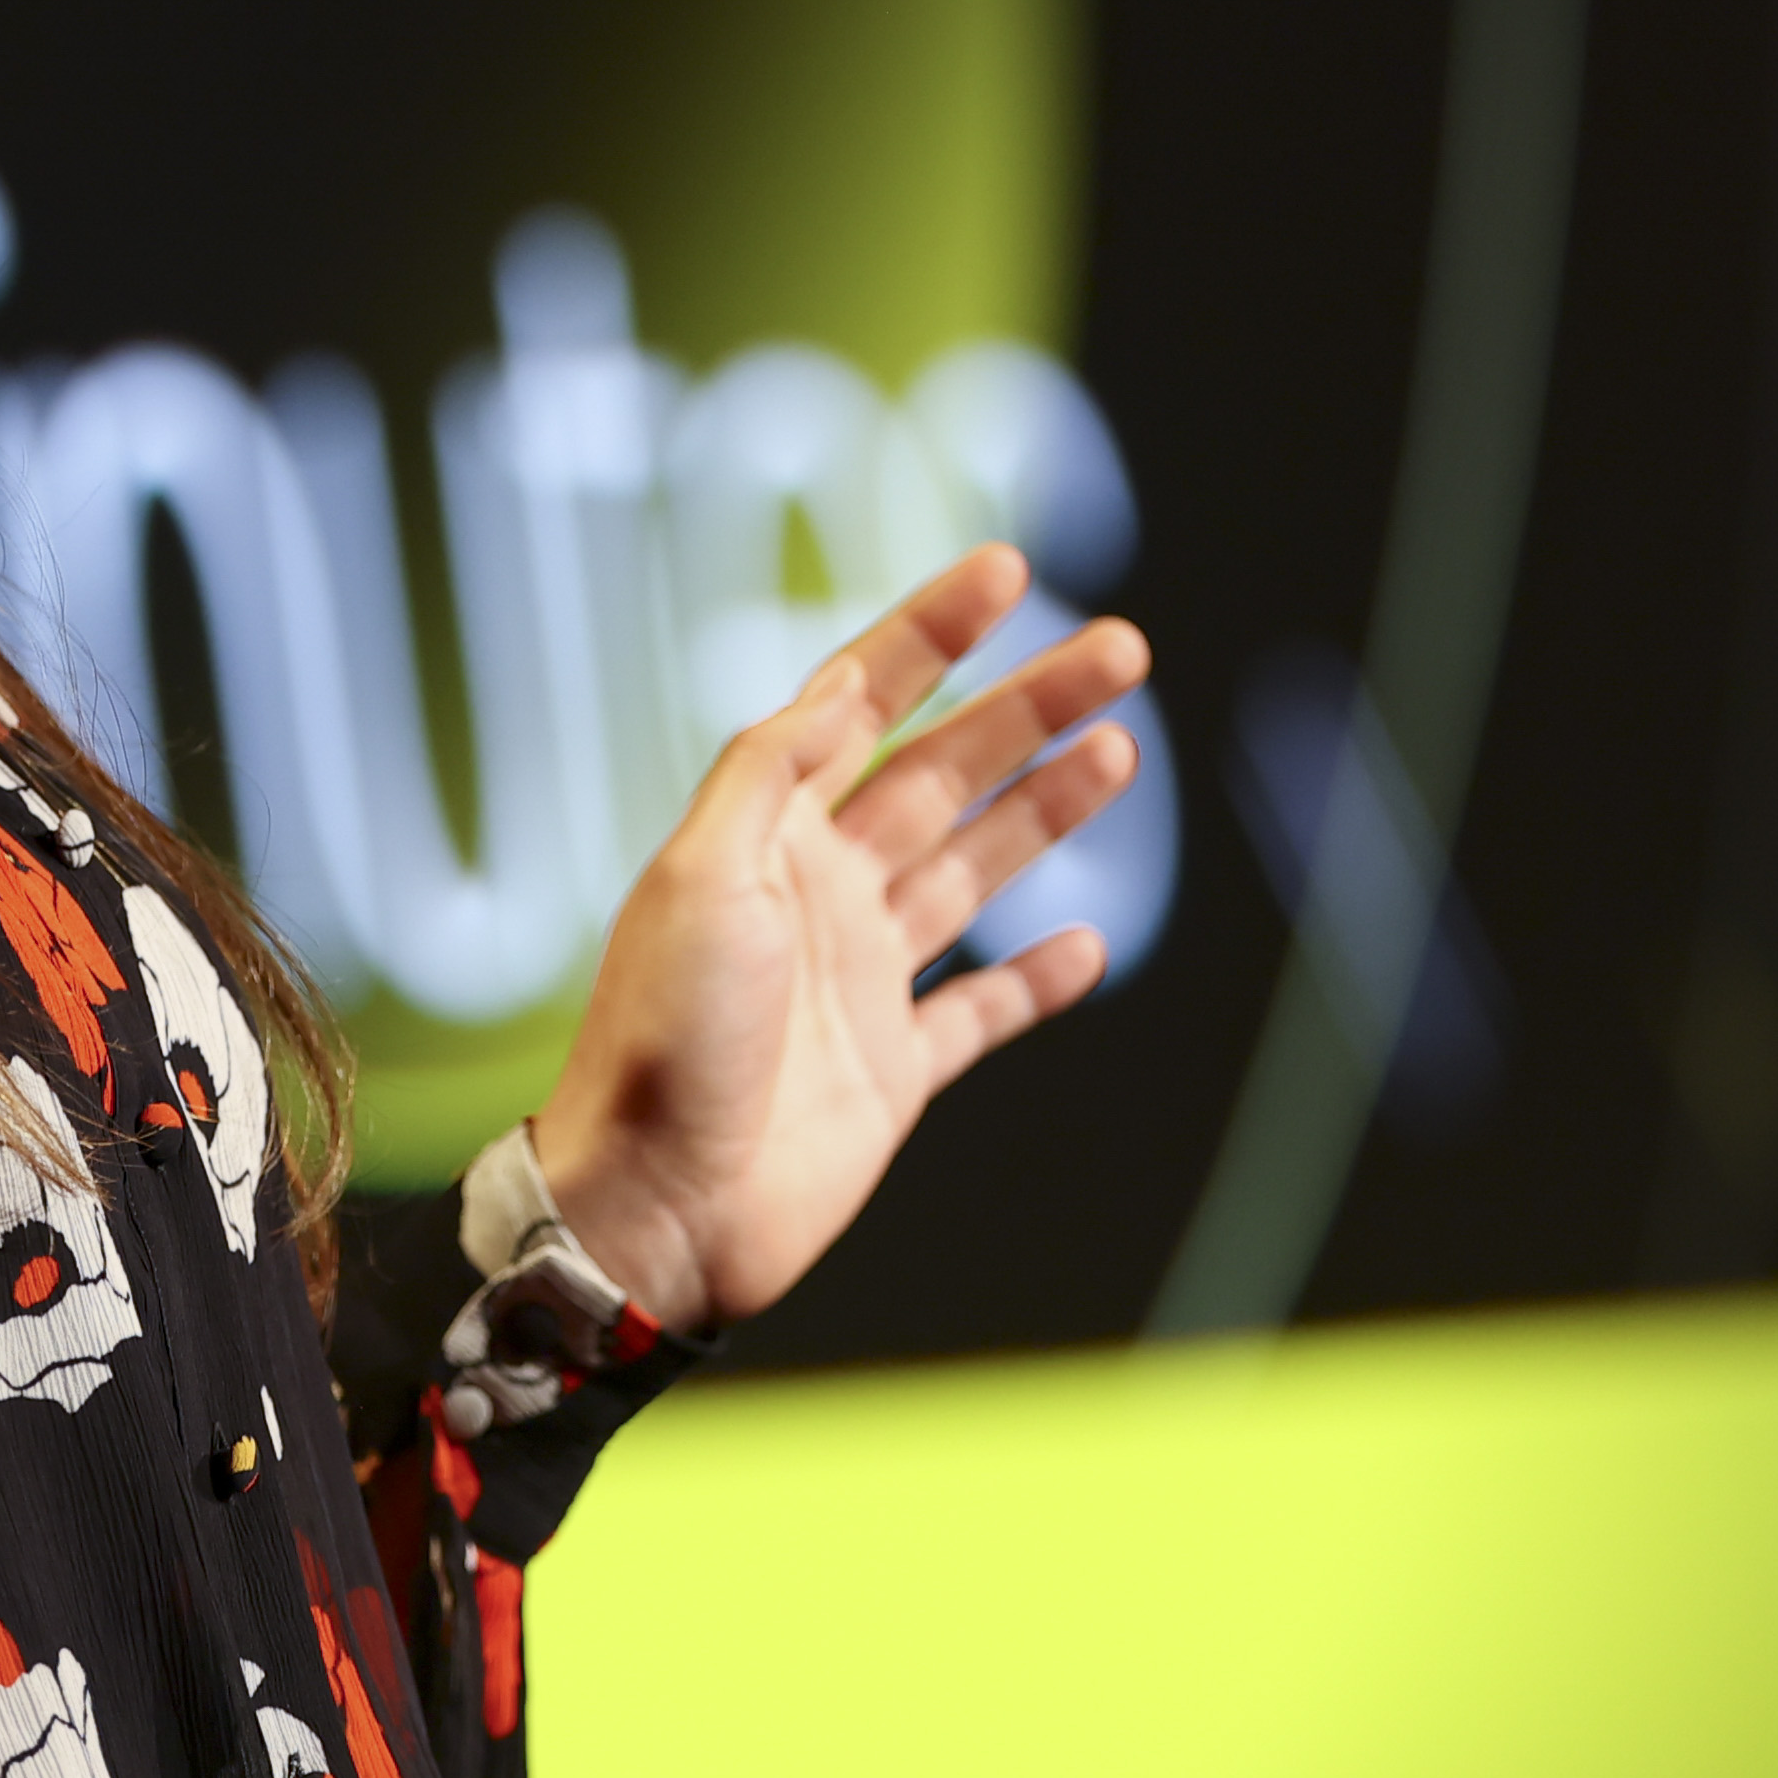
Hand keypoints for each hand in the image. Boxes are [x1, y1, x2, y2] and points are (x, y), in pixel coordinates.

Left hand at [528, 548, 1147, 1335]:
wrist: (656, 1207)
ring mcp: (863, 981)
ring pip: (976, 868)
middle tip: (1121, 647)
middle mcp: (822, 893)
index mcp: (769, 835)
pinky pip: (984, 1011)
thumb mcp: (700, 876)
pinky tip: (1088, 941)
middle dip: (1030, 704)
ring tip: (1120, 745)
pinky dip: (1038, 979)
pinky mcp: (897, 1071)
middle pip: (944, 771)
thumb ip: (768, 774)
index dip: (931, 632)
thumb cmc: (660, 1041)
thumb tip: (836, 689)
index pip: (863, 702)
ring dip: (1047, 807)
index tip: (1006, 570)